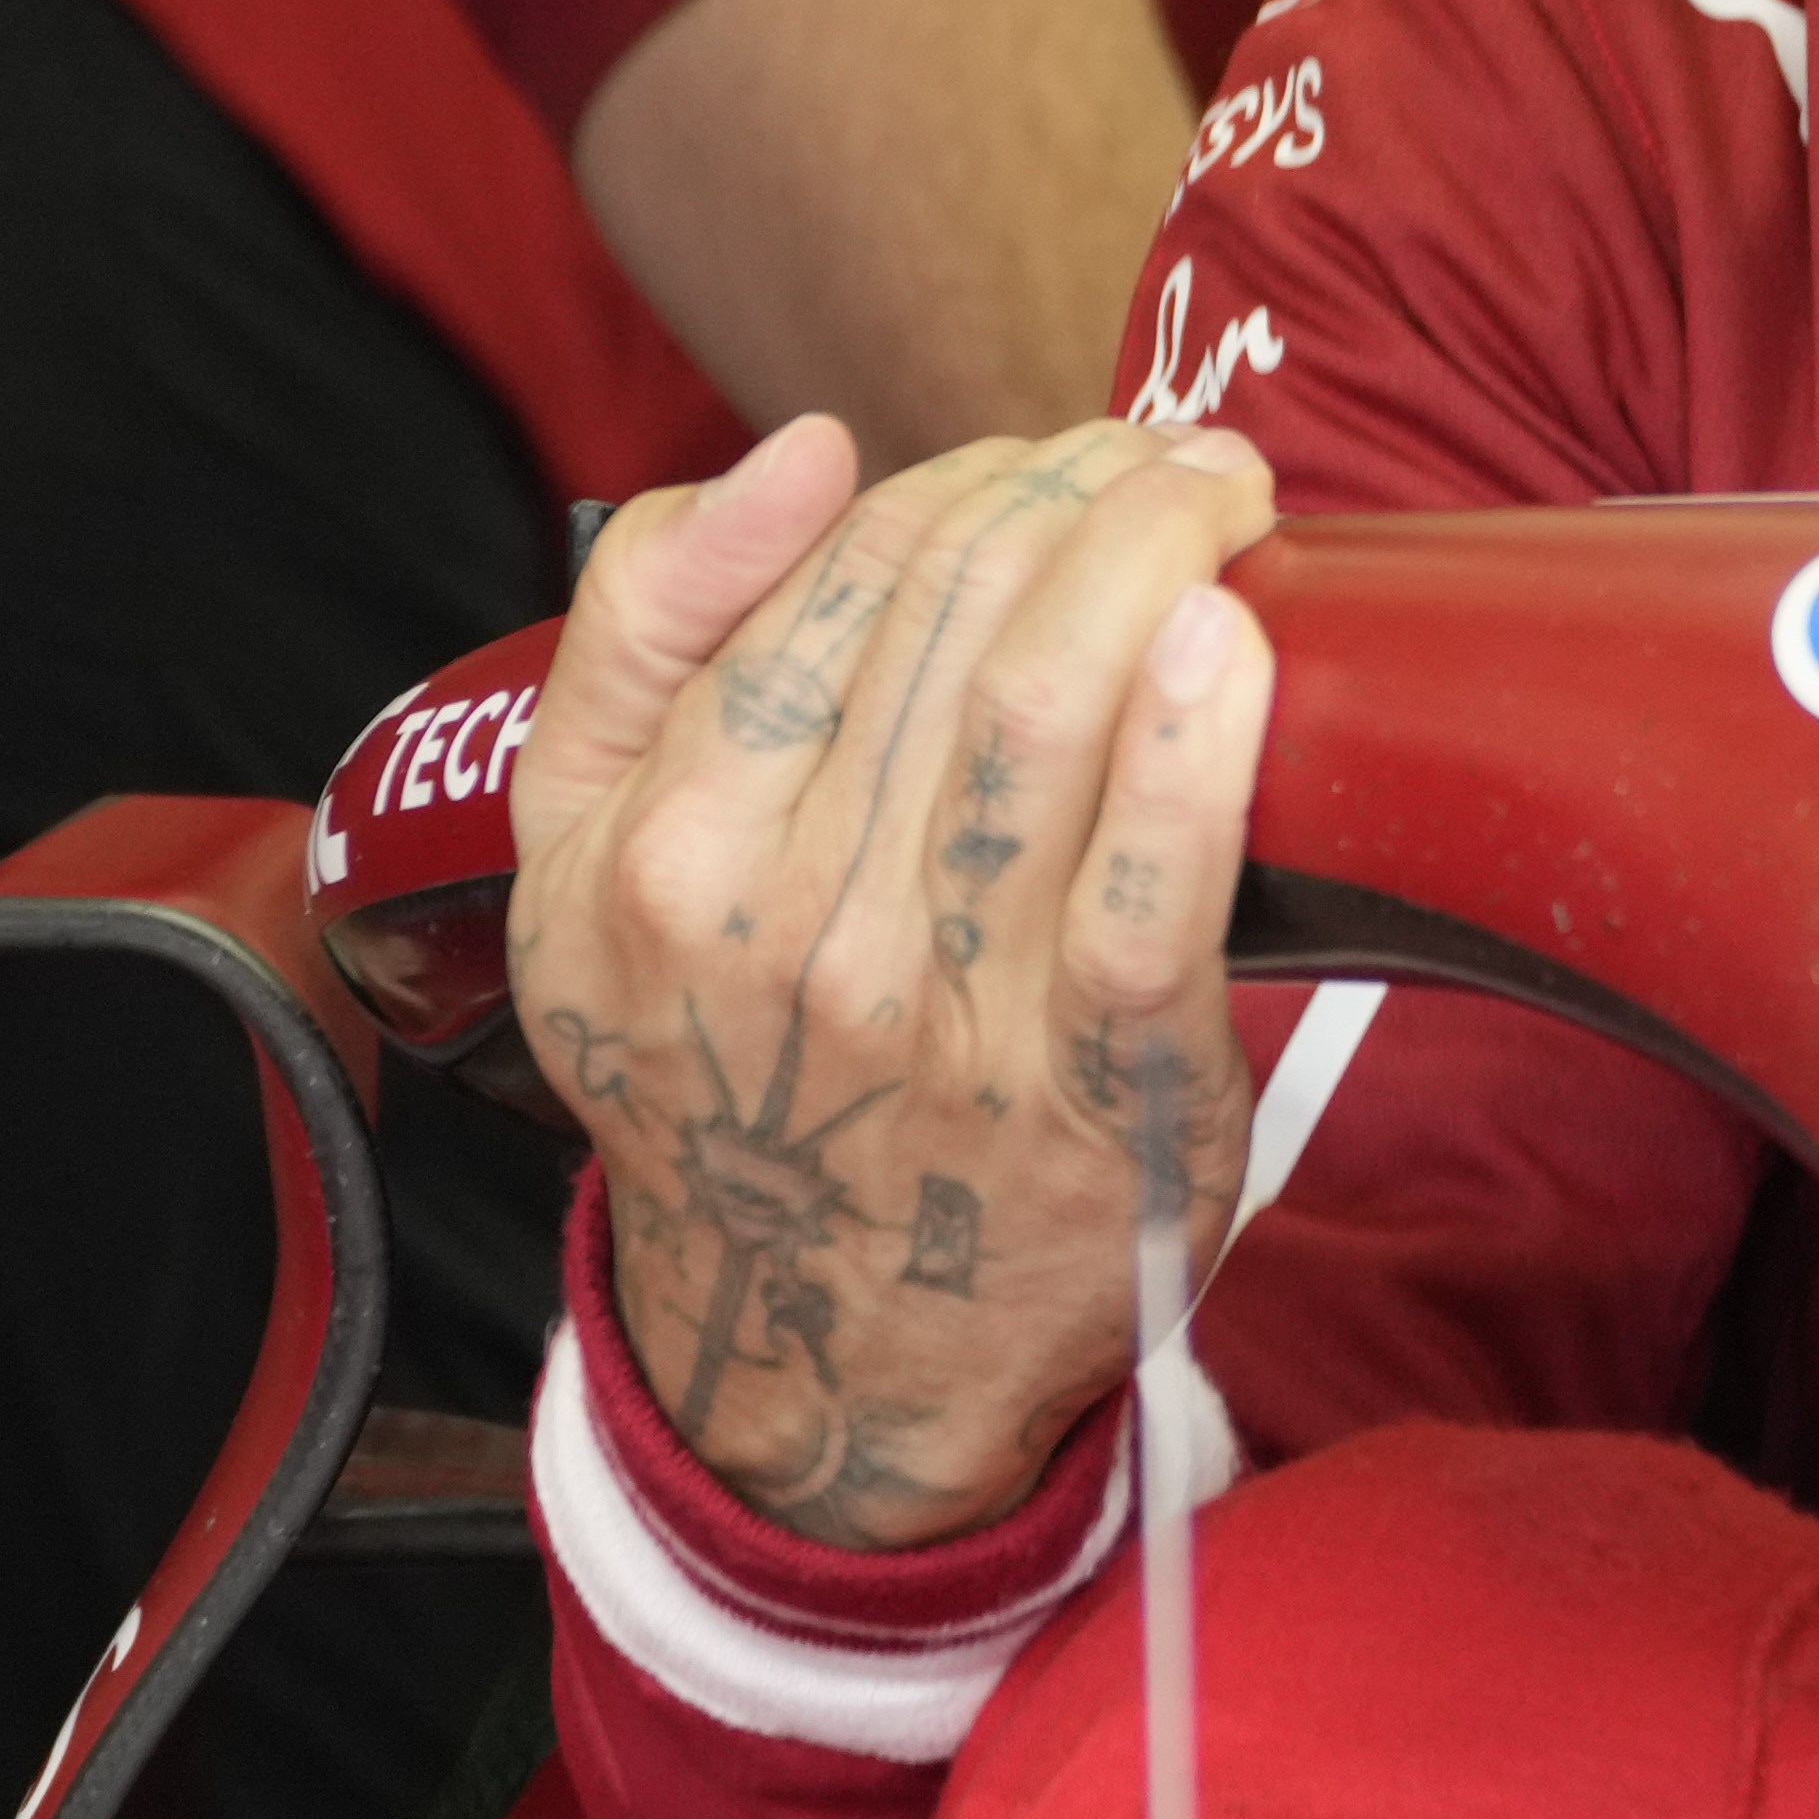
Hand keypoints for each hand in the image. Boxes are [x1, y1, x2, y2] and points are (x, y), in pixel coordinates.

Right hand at [505, 411, 1277, 1549]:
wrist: (820, 1360)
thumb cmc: (729, 1065)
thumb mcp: (582, 865)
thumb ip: (640, 635)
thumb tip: (795, 458)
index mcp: (659, 851)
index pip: (834, 575)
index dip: (967, 478)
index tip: (1052, 460)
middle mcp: (788, 928)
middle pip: (950, 612)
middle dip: (1074, 488)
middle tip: (1155, 459)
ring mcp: (945, 1012)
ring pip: (1043, 704)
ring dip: (1150, 551)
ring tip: (1216, 494)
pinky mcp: (1100, 1089)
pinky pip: (1153, 889)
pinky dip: (1196, 748)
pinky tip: (1236, 638)